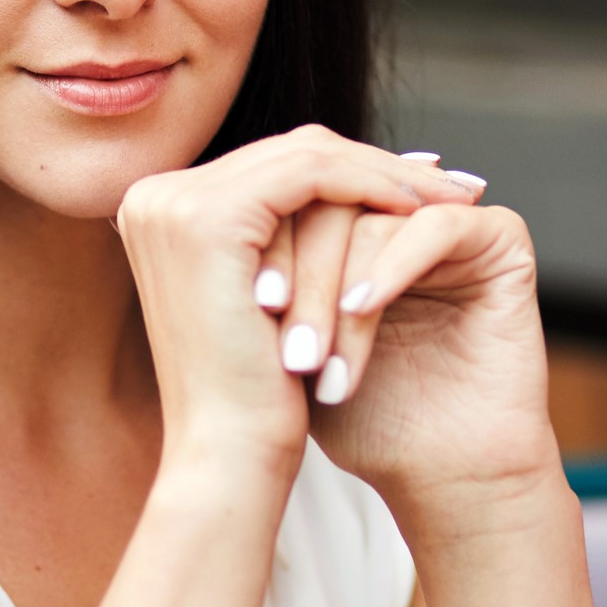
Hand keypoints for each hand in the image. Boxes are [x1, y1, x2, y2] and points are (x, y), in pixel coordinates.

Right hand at [113, 125, 476, 487]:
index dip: (349, 168)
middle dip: (377, 163)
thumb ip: (283, 234)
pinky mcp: (207, 218)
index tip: (417, 182)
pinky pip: (311, 176)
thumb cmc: (254, 393)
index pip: (270, 167)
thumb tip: (350, 178)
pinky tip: (418, 211)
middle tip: (451, 181)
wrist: (229, 453)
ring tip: (452, 198)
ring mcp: (173, 203)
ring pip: (305, 155)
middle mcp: (153, 198)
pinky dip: (370, 186)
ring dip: (387, 173)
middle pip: (287, 152)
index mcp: (158, 211)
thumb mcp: (267, 293)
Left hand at [256, 168, 559, 531]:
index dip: (266, 239)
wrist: (437, 476)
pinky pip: (436, 228)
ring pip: (371, 212)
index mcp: (352, 225)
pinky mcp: (502, 242)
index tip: (244, 299)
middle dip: (296, 265)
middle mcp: (401, 212)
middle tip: (271, 320)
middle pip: (328, 193)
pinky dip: (391, 267)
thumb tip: (192, 218)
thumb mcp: (285, 338)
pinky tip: (362, 310)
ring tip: (312, 352)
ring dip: (333, 283)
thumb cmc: (358, 416)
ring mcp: (452, 221)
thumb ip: (254, 277)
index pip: (295, 192)